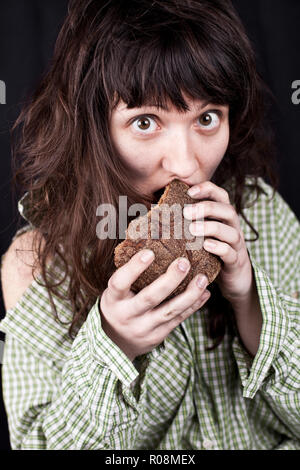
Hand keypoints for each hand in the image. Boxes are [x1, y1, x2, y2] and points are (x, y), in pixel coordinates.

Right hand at [100, 250, 210, 360]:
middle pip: (150, 297)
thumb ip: (128, 274)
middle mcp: (127, 315)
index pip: (120, 282)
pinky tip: (204, 293)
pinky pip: (178, 319)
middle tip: (184, 262)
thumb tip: (147, 238)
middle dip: (170, 280)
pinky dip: (193, 306)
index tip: (150, 252)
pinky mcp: (158, 336)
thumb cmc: (118, 305)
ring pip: (170, 310)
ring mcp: (143, 328)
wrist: (116, 342)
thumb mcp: (114, 292)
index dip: (134, 268)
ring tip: (203, 278)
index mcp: (113, 299)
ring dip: (189, 294)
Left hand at [183, 180, 252, 303]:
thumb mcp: (200, 234)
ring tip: (192, 229)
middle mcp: (233, 227)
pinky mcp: (236, 262)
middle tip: (186, 212)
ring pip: (231, 232)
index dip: (207, 189)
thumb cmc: (210, 251)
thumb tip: (155, 211)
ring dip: (211, 227)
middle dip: (207, 208)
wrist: (234, 279)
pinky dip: (219, 248)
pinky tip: (206, 246)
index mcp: (223, 217)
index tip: (189, 191)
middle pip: (228, 210)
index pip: (220, 195)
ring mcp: (236, 245)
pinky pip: (231, 253)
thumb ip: (186, 221)